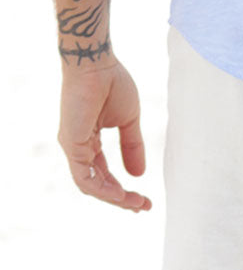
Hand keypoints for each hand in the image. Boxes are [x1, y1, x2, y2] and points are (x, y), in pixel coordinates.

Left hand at [58, 59, 151, 211]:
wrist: (96, 62)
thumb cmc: (111, 83)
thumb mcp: (129, 122)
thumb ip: (132, 147)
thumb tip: (138, 175)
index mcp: (89, 142)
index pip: (103, 176)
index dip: (123, 191)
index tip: (144, 200)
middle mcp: (78, 147)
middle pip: (97, 185)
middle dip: (121, 199)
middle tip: (143, 207)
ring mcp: (73, 146)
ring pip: (90, 186)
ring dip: (114, 199)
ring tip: (136, 203)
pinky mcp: (71, 144)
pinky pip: (85, 178)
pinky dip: (103, 190)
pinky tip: (120, 195)